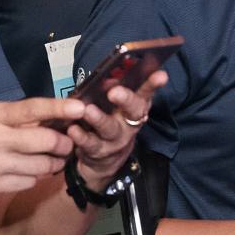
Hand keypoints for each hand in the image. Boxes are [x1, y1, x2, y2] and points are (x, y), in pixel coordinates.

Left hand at [66, 71, 167, 189]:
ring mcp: (115, 139)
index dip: (153, 83)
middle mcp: (130, 123)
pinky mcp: (99, 151)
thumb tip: (107, 79)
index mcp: (136, 107)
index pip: (146, 92)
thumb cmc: (110, 122)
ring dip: (99, 119)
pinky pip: (90, 144)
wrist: (104, 160)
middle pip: (133, 111)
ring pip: (110, 129)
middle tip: (115, 92)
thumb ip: (112, 88)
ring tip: (88, 110)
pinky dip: (81, 136)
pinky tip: (73, 129)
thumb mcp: (115, 105)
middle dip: (126, 100)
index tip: (161, 75)